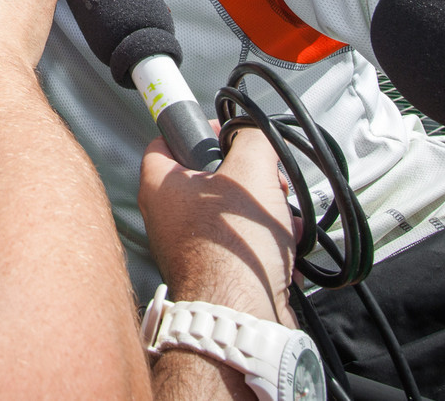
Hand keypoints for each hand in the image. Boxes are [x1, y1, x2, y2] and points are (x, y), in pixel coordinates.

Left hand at [138, 130, 296, 324]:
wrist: (240, 315)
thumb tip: (255, 133)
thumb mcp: (250, 170)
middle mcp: (167, 217)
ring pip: (231, 214)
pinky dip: (266, 245)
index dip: (199, 129)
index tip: (226, 134)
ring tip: (282, 219)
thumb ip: (252, 139)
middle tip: (268, 181)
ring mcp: (189, 247)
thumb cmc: (231, 249)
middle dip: (249, 179)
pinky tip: (284, 250)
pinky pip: (242, 246)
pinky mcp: (214, 272)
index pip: (166, 140)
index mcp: (160, 186)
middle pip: (209, 179)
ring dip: (265, 213)